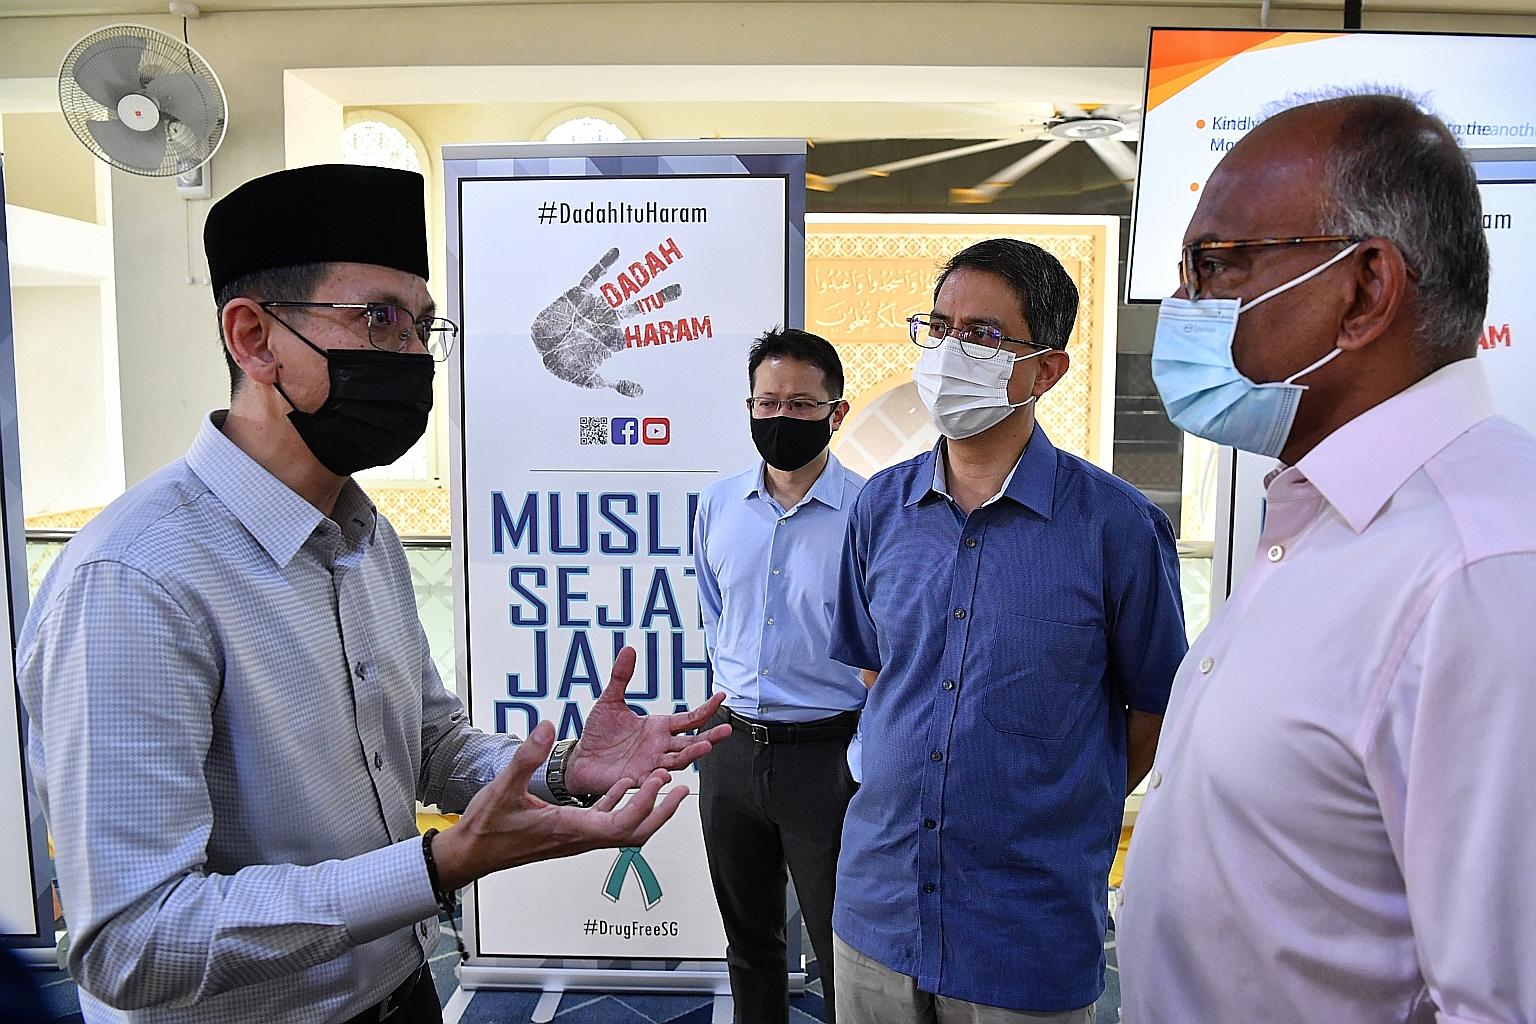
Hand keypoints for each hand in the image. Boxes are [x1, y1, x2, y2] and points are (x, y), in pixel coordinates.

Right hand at [431, 720, 683, 889]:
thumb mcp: (503, 787)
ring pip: (624, 828)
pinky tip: (626, 784)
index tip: (659, 780)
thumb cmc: (486, 827)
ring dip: (646, 808)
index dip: (645, 804)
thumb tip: (547, 726)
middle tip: (680, 788)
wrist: (471, 854)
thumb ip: (526, 756)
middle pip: (634, 833)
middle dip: (660, 812)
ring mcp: (577, 837)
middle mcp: (580, 837)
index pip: (621, 824)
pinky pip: (606, 820)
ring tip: (665, 782)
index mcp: (570, 829)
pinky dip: (621, 803)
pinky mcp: (570, 832)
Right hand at [530, 247, 682, 396]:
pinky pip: (593, 277)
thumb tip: (641, 392)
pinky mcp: (579, 295)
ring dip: (637, 279)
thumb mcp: (589, 379)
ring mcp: (596, 306)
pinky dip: (604, 265)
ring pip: (622, 290)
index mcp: (615, 340)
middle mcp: (610, 320)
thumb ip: (615, 383)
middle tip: (679, 290)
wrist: (540, 350)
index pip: (645, 334)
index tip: (688, 327)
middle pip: (641, 308)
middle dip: (659, 298)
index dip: (665, 331)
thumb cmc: (564, 365)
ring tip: (654, 264)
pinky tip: (617, 252)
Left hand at [564, 646, 729, 795]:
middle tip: (727, 730)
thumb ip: (621, 677)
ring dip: (693, 754)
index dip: (706, 709)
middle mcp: (660, 746)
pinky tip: (666, 772)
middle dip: (710, 737)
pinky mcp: (637, 778)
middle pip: (692, 741)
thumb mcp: (610, 701)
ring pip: (679, 760)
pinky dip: (660, 776)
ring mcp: (651, 763)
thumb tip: (628, 648)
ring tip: (705, 747)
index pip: (689, 719)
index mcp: (658, 727)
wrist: (580, 760)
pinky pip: (652, 779)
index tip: (722, 696)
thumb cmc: (598, 733)